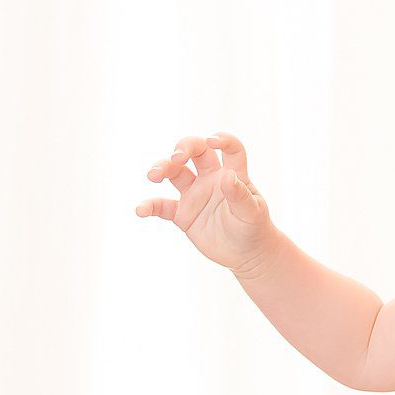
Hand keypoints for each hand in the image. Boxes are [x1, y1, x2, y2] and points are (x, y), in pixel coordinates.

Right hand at [135, 132, 272, 268]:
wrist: (246, 255)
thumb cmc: (253, 229)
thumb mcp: (252, 213)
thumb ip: (240, 195)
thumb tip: (227, 176)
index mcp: (232, 174)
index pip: (230, 148)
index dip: (222, 139)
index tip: (211, 141)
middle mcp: (211, 179)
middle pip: (196, 152)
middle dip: (184, 148)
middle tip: (176, 157)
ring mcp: (195, 194)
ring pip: (175, 172)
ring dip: (162, 168)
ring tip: (152, 175)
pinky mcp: (183, 213)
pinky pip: (162, 206)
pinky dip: (150, 206)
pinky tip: (141, 210)